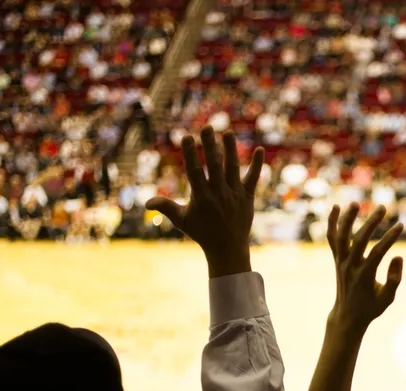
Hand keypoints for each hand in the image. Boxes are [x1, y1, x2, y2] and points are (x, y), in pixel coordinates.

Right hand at [146, 125, 263, 277]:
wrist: (228, 249)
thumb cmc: (202, 233)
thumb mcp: (182, 221)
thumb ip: (166, 208)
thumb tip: (146, 202)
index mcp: (202, 197)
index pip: (194, 171)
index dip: (190, 154)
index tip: (186, 137)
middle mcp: (219, 193)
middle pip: (214, 165)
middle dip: (210, 145)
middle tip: (207, 126)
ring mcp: (234, 194)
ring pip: (233, 168)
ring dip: (230, 149)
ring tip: (228, 132)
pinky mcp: (247, 197)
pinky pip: (253, 178)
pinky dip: (256, 165)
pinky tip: (259, 149)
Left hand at [327, 203, 402, 333]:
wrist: (348, 316)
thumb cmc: (371, 307)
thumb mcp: (388, 298)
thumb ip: (394, 279)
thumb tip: (398, 256)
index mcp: (364, 277)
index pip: (378, 253)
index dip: (389, 238)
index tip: (401, 225)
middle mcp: (350, 267)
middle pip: (359, 240)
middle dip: (371, 223)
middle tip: (383, 208)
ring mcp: (340, 262)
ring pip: (341, 237)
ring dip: (347, 219)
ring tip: (356, 203)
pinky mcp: (336, 259)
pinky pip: (332, 239)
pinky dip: (332, 223)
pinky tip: (336, 207)